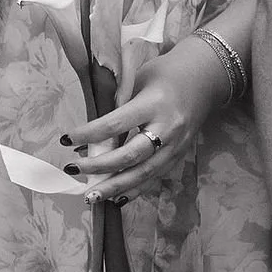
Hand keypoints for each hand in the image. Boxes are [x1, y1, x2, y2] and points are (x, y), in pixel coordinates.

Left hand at [64, 33, 234, 198]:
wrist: (205, 78)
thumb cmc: (166, 73)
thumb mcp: (140, 79)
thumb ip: (120, 103)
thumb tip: (93, 132)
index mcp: (153, 104)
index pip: (115, 124)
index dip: (88, 135)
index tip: (66, 139)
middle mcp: (167, 128)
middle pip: (130, 156)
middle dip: (99, 167)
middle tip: (73, 170)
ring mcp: (176, 145)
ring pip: (143, 173)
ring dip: (115, 187)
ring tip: (91, 197)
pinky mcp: (180, 155)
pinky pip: (155, 177)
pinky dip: (135, 189)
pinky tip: (117, 199)